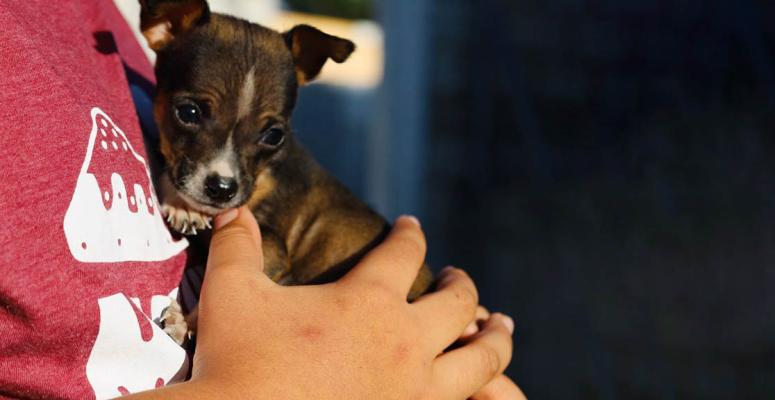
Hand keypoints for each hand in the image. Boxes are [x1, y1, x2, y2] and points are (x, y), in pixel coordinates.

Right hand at [125, 207, 514, 398]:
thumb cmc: (237, 364)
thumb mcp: (232, 295)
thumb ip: (237, 247)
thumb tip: (234, 211)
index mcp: (368, 301)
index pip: (403, 251)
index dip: (409, 233)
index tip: (411, 226)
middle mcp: (405, 341)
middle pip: (458, 301)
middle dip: (463, 284)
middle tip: (459, 278)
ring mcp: (416, 390)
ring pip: (481, 359)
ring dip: (495, 340)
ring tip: (500, 329)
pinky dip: (480, 394)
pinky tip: (478, 391)